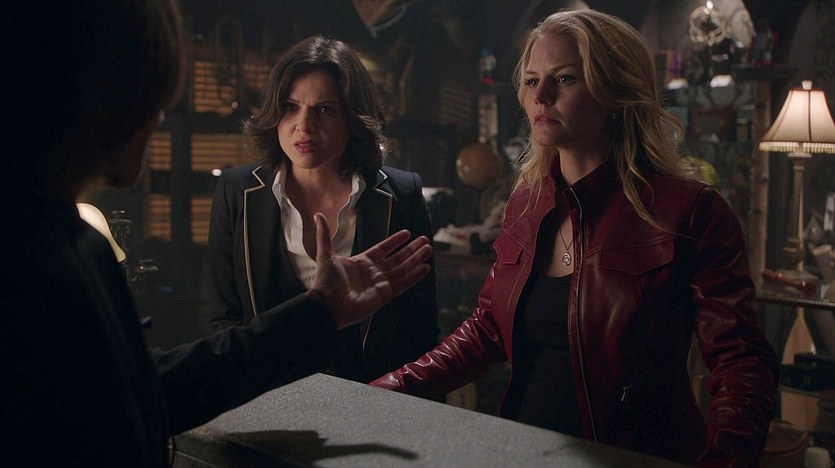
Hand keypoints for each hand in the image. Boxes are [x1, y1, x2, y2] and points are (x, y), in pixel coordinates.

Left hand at [308, 212, 431, 328]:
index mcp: (361, 262)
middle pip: (397, 259)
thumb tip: (318, 215)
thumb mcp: (325, 255)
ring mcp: (380, 284)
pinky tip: (425, 268)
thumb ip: (324, 235)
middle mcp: (373, 272)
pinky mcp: (385, 295)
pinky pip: (403, 284)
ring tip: (428, 250)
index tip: (407, 233)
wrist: (327, 306)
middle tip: (424, 240)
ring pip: (403, 269)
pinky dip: (414, 276)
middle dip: (411, 250)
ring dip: (416, 260)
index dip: (394, 241)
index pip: (382, 249)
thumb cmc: (326, 281)